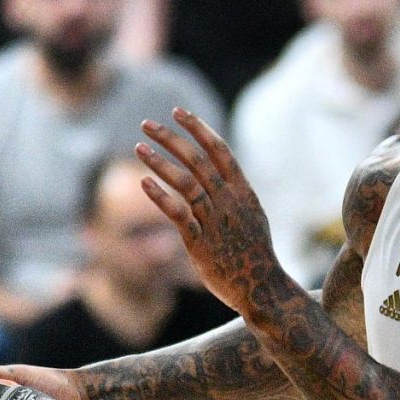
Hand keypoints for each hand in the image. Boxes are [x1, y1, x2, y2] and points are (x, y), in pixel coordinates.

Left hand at [136, 109, 302, 321]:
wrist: (261, 287)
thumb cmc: (254, 252)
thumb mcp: (252, 215)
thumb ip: (235, 193)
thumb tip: (223, 174)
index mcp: (243, 192)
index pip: (219, 150)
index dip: (198, 128)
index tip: (178, 112)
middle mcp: (229, 202)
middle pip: (198, 160)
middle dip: (171, 138)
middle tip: (147, 124)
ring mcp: (215, 221)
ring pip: (186, 183)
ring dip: (160, 162)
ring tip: (138, 148)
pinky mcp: (200, 242)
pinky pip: (179, 214)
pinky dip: (160, 196)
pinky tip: (144, 183)